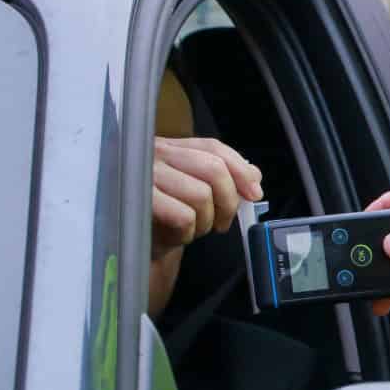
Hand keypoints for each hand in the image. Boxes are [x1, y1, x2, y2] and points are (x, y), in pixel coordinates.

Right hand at [149, 137, 261, 315]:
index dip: (240, 170)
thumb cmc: (166, 215)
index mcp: (172, 147)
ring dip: (206, 221)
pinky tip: (178, 234)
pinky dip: (188, 233)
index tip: (254, 193)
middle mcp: (156, 154)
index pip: (213, 147)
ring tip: (195, 228)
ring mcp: (144, 175)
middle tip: (223, 222)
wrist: (135, 242)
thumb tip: (254, 176)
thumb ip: (225, 177)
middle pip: (213, 169)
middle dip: (228, 201)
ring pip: (201, 195)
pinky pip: (183, 217)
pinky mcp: (139, 201)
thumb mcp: (196, 191)